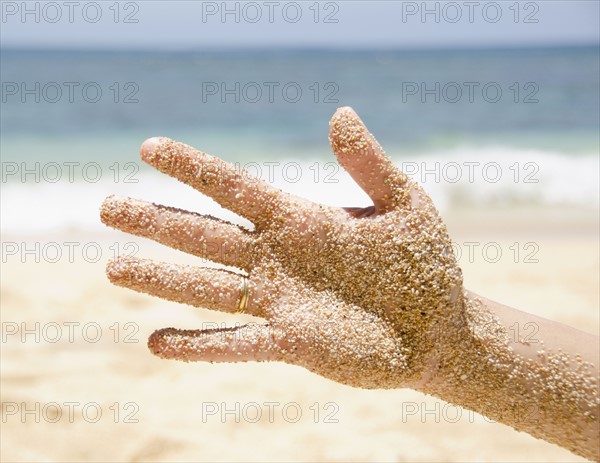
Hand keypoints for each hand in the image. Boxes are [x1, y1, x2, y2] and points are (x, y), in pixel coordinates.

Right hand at [100, 107, 464, 389]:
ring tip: (114, 268)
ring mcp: (281, 302)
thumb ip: (370, 165)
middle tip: (106, 206)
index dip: (192, 169)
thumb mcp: (407, 204)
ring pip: (209, 288)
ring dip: (162, 280)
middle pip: (206, 236)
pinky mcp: (291, 343)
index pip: (235, 188)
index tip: (149, 149)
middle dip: (157, 222)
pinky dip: (198, 346)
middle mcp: (279, 258)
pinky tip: (157, 345)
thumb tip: (340, 113)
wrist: (438, 328)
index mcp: (301, 220)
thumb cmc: (425, 262)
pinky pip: (236, 344)